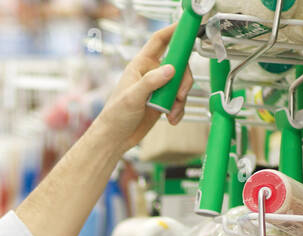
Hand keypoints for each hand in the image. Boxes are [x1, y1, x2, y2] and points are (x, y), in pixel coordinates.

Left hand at [94, 24, 195, 152]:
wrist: (115, 139)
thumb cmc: (115, 116)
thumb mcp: (132, 97)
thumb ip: (151, 82)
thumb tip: (170, 69)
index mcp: (141, 65)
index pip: (159, 41)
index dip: (173, 31)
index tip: (187, 29)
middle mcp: (151, 73)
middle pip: (178, 64)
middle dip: (183, 79)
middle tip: (179, 94)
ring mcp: (159, 88)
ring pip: (181, 84)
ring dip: (181, 99)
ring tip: (171, 112)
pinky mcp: (163, 102)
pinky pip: (180, 101)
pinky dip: (179, 110)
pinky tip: (171, 119)